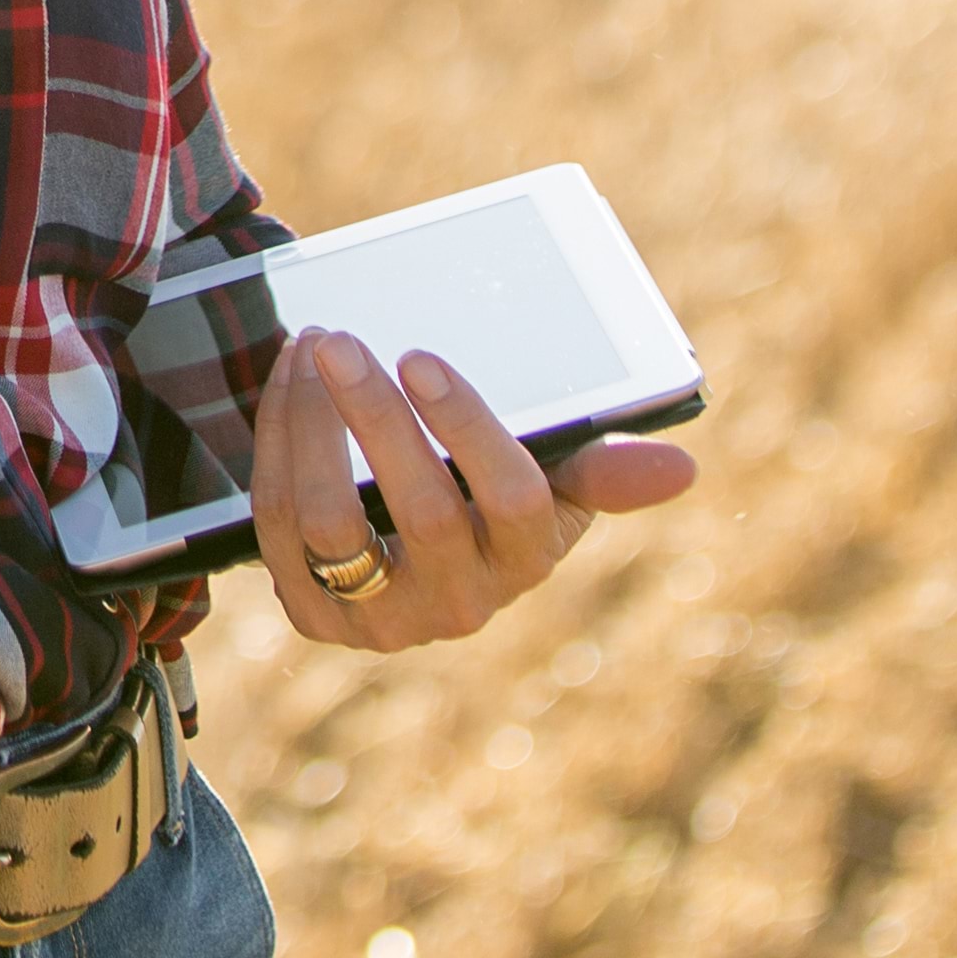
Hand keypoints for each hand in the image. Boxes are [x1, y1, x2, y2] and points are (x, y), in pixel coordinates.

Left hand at [247, 328, 701, 653]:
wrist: (408, 568)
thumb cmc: (489, 503)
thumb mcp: (553, 486)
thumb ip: (601, 470)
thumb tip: (681, 471)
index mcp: (526, 560)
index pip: (517, 500)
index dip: (468, 428)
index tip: (422, 357)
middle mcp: (459, 603)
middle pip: (420, 510)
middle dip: (374, 417)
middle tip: (340, 340)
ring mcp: (379, 617)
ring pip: (330, 522)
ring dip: (311, 428)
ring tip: (310, 351)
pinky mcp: (312, 613)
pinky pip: (277, 526)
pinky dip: (275, 445)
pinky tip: (286, 386)